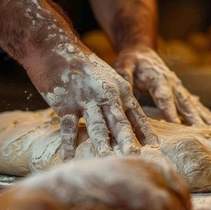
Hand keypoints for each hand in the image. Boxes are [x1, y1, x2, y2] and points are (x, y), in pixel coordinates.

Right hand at [22, 38, 157, 161]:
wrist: (56, 47)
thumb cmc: (83, 64)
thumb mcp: (107, 77)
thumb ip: (117, 97)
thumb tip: (126, 118)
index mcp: (120, 89)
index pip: (136, 114)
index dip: (145, 131)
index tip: (154, 147)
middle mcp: (106, 95)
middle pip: (120, 123)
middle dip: (129, 142)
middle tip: (137, 158)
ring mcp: (86, 100)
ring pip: (98, 127)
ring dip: (104, 146)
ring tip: (110, 161)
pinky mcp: (66, 104)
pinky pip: (68, 128)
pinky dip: (69, 145)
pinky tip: (70, 158)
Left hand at [115, 45, 210, 125]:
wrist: (142, 51)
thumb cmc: (132, 60)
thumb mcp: (124, 65)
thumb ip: (125, 77)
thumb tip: (124, 92)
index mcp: (158, 79)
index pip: (164, 98)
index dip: (170, 111)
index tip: (176, 125)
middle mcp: (172, 83)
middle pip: (183, 103)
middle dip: (193, 118)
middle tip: (203, 132)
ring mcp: (178, 87)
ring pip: (193, 104)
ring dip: (204, 117)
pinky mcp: (181, 91)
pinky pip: (195, 103)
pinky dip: (206, 113)